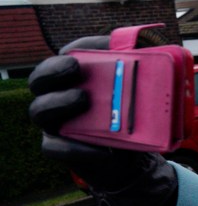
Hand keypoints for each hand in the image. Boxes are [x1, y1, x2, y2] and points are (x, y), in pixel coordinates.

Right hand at [28, 37, 177, 205]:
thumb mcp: (141, 93)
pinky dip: (77, 148)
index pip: (68, 54)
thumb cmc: (130, 118)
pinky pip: (57, 148)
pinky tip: (102, 149)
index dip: (79, 48)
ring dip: (59, 102)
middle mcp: (58, 96)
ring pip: (40, 110)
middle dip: (53, 70)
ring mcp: (56, 123)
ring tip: (84, 99)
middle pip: (40, 79)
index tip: (99, 47)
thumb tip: (148, 46)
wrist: (132, 158)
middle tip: (75, 68)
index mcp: (76, 77)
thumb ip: (141, 68)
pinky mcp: (61, 148)